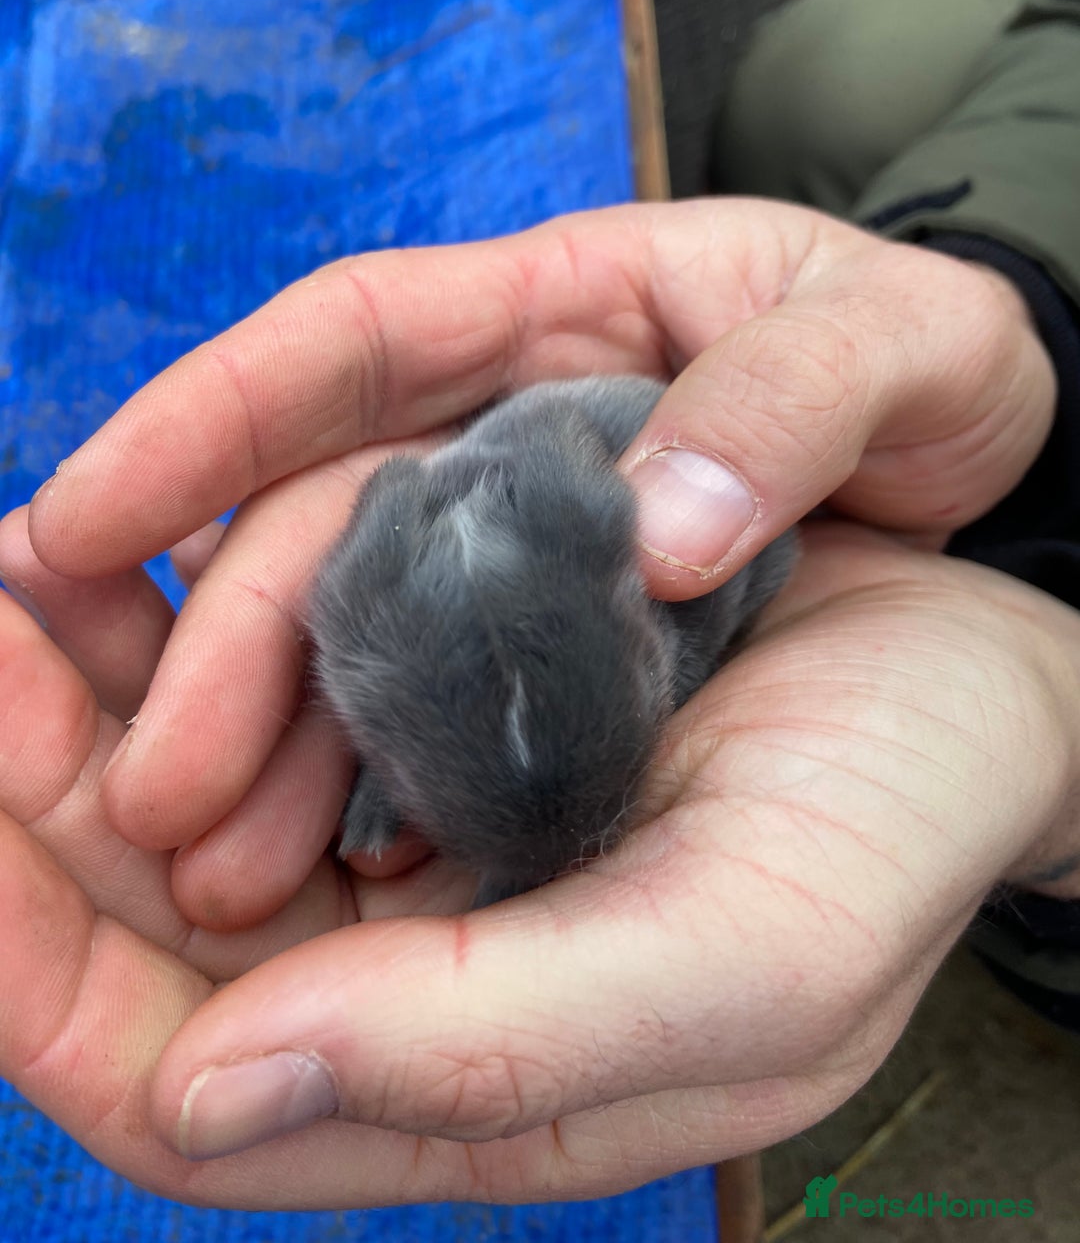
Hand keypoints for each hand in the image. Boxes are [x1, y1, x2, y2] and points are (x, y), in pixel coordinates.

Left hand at [3, 524, 1078, 1207]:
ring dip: (80, 699)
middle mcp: (407, 958)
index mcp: (459, 1066)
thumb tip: (198, 1099)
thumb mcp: (739, 964)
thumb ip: (491, 1051)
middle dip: (23, 795)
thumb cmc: (889, 828)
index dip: (30, 976)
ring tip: (24, 577)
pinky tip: (129, 553)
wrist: (972, 685)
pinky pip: (268, 682)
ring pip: (182, 789)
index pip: (166, 1074)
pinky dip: (182, 625)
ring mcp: (415, 829)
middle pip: (138, 918)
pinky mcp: (444, 714)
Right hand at [7, 202, 1055, 929]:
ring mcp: (522, 530)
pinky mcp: (556, 631)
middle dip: (223, 640)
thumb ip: (797, 402)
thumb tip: (660, 527)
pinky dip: (384, 772)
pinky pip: (443, 696)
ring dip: (279, 738)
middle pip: (323, 511)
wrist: (981, 481)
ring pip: (358, 624)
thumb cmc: (937, 371)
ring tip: (224, 869)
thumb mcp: (912, 344)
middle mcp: (509, 419)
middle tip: (156, 790)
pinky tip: (346, 869)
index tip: (81, 523)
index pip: (352, 340)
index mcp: (566, 304)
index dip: (207, 419)